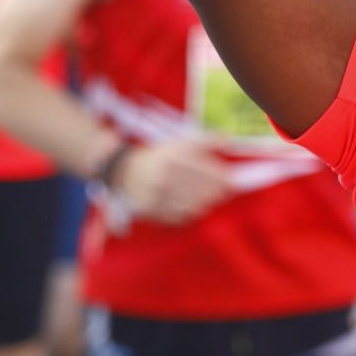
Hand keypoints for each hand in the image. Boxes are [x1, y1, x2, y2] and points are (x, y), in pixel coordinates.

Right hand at [111, 138, 232, 224]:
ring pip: (192, 205)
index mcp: (172, 156)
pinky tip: (194, 207)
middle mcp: (164, 175)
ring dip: (205, 203)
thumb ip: (205, 140)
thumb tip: (227, 138)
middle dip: (216, 192)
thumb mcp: (180, 142)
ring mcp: (156, 194)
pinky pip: (178, 216)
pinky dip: (190, 213)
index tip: (229, 180)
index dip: (221, 178)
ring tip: (209, 199)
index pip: (205, 170)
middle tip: (223, 193)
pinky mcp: (151, 210)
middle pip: (201, 189)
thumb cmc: (160, 156)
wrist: (125, 171)